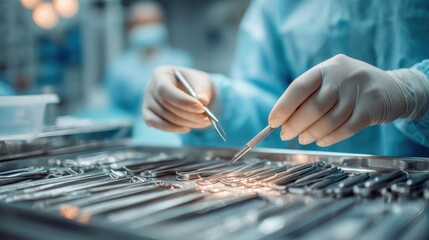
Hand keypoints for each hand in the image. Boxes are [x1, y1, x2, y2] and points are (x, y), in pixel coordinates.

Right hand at [142, 66, 212, 131]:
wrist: (189, 90)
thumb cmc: (194, 83)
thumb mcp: (202, 81)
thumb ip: (203, 90)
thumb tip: (203, 101)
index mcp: (160, 74)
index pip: (165, 89)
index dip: (182, 100)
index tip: (201, 108)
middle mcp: (150, 87)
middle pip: (165, 104)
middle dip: (188, 114)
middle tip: (206, 118)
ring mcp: (147, 102)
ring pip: (164, 116)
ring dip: (185, 122)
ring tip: (203, 122)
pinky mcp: (148, 115)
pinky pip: (157, 124)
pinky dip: (173, 128)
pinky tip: (188, 128)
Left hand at [268, 54, 405, 146]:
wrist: (392, 87)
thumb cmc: (349, 87)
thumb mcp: (329, 81)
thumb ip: (308, 97)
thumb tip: (282, 121)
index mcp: (326, 68)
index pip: (298, 87)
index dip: (283, 106)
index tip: (272, 122)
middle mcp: (342, 76)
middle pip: (313, 107)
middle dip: (295, 125)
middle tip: (286, 135)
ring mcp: (358, 92)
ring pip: (329, 120)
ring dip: (311, 133)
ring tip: (303, 139)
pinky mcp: (371, 109)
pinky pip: (346, 129)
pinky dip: (330, 138)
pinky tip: (320, 141)